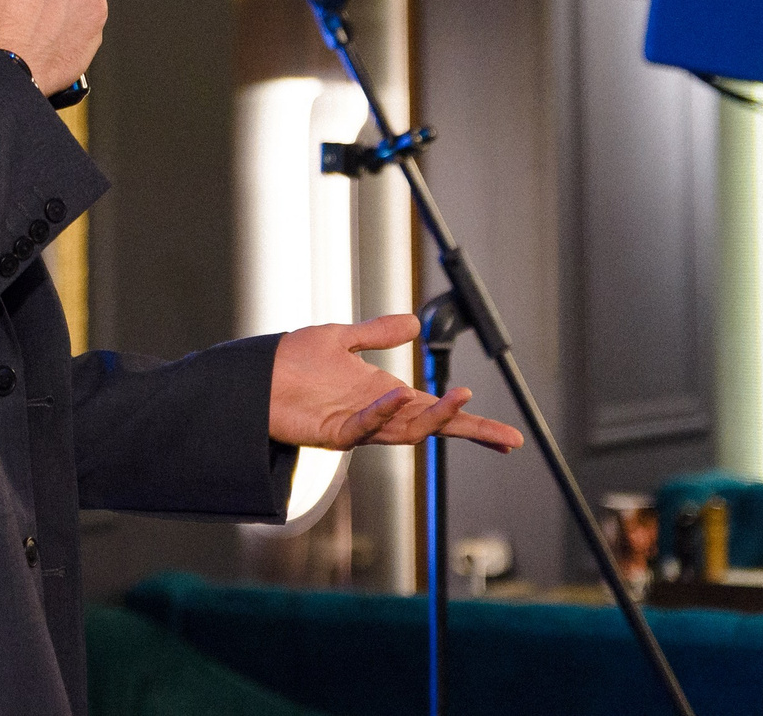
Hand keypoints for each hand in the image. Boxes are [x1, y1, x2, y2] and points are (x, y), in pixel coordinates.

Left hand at [268, 315, 523, 453]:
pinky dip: (382, 414)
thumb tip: (415, 324)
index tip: (510, 437)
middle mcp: (378, 415)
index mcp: (386, 396)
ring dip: (434, 417)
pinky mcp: (331, 432)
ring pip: (406, 431)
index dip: (471, 421)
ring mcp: (357, 426)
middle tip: (507, 437)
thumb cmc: (292, 362)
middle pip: (433, 427)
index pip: (438, 411)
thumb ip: (378, 333)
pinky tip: (397, 396)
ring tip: (461, 398)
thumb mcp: (341, 338)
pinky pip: (364, 429)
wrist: (252, 377)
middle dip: (468, 430)